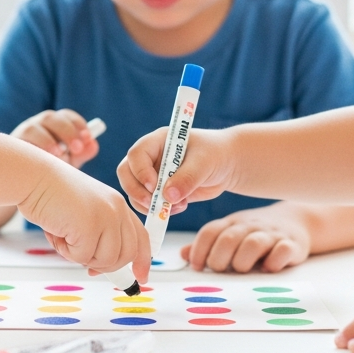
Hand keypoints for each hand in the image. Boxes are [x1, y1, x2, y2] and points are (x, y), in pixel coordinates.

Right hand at [11, 109, 98, 167]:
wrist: (23, 184)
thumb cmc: (49, 169)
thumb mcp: (69, 163)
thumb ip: (81, 154)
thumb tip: (93, 144)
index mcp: (54, 125)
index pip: (66, 116)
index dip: (78, 124)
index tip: (88, 137)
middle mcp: (37, 125)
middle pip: (51, 118)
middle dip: (66, 131)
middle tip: (78, 148)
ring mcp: (22, 134)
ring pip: (32, 128)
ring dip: (47, 140)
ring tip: (59, 155)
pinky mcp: (11, 147)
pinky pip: (19, 143)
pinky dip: (32, 149)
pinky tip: (41, 160)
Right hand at [18, 160, 150, 282]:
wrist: (34, 178)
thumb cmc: (52, 195)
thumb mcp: (85, 213)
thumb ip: (100, 234)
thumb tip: (101, 266)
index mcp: (118, 205)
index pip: (141, 237)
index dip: (142, 260)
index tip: (141, 277)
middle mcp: (117, 209)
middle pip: (126, 255)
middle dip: (103, 265)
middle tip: (80, 256)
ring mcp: (106, 217)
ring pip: (106, 260)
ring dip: (81, 257)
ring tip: (64, 236)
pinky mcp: (90, 226)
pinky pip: (82, 257)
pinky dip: (65, 251)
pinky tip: (56, 232)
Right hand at [118, 127, 237, 214]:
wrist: (227, 165)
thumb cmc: (215, 154)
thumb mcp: (204, 162)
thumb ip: (187, 178)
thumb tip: (168, 196)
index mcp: (157, 141)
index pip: (136, 155)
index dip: (141, 172)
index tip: (155, 187)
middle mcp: (150, 157)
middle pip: (127, 173)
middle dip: (136, 191)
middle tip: (153, 204)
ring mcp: (153, 174)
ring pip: (134, 191)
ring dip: (149, 204)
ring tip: (175, 207)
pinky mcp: (159, 191)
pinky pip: (148, 204)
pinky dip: (159, 211)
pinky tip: (180, 207)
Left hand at [184, 204, 311, 272]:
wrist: (295, 221)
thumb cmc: (255, 233)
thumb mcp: (231, 233)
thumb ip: (209, 245)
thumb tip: (183, 254)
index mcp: (231, 223)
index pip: (210, 231)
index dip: (199, 249)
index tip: (197, 267)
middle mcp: (249, 226)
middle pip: (228, 238)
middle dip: (219, 258)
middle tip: (219, 270)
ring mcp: (271, 234)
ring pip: (253, 243)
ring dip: (243, 260)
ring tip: (242, 270)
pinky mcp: (292, 244)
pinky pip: (283, 250)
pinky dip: (274, 260)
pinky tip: (269, 268)